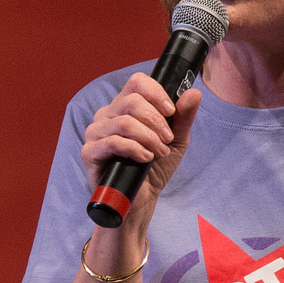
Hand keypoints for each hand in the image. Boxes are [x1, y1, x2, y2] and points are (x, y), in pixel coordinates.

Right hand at [79, 71, 204, 205]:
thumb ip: (183, 117)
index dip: (156, 93)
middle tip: (167, 140)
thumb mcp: (176, 140)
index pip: (136, 82)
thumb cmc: (155, 167)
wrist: (142, 199)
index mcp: (125, 106)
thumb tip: (194, 92)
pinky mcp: (89, 152)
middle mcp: (107, 115)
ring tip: (159, 152)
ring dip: (148, 137)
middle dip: (156, 121)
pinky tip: (146, 158)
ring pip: (124, 122)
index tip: (171, 112)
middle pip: (132, 101)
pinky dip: (134, 149)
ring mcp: (95, 133)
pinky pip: (112, 142)